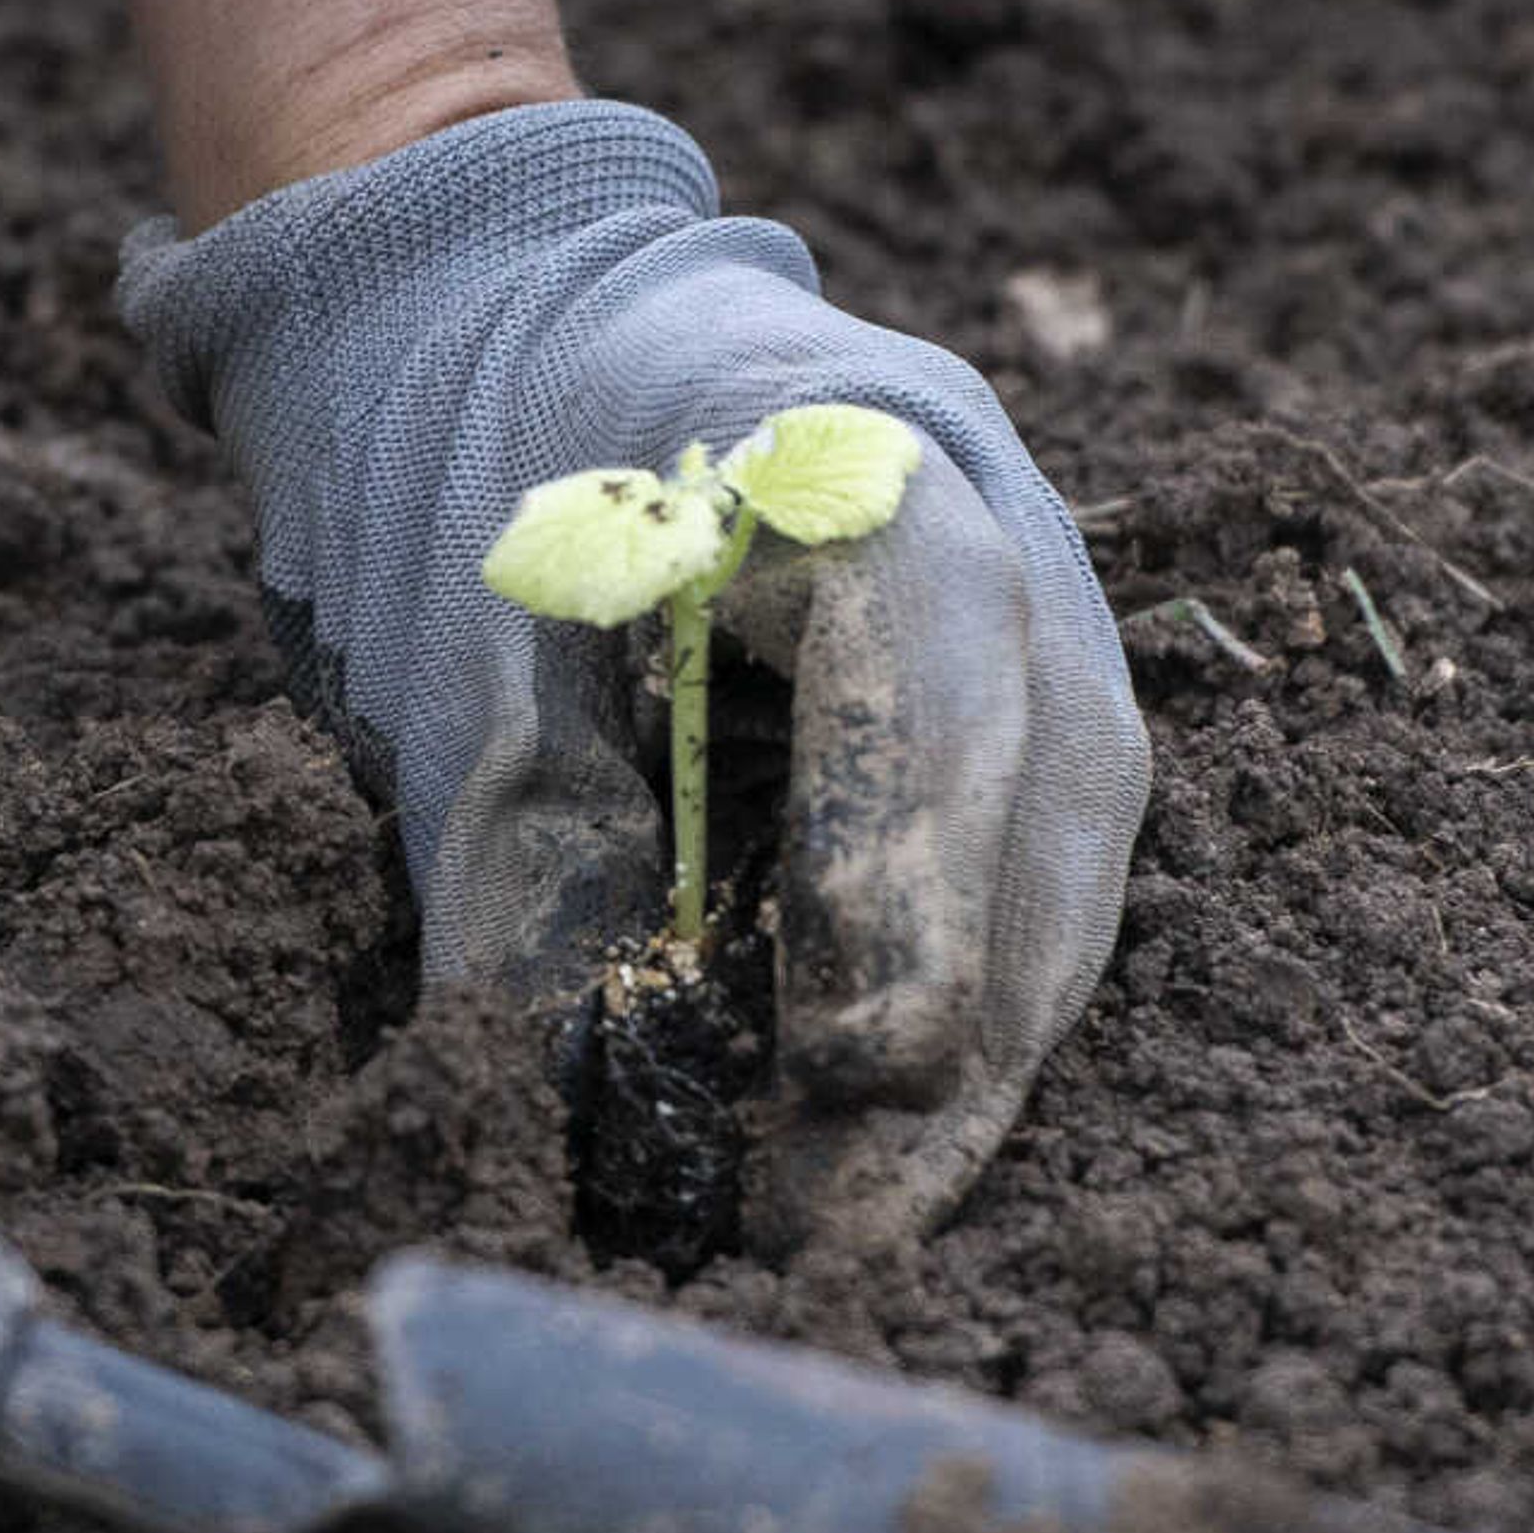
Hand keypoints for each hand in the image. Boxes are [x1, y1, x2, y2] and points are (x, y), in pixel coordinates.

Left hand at [119, 100, 1145, 1250]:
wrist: (486, 304)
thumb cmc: (458, 468)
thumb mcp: (462, 670)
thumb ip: (525, 884)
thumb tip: (578, 1143)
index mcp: (850, 445)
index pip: (936, 671)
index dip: (910, 874)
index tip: (856, 1066)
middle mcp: (996, 500)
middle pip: (1056, 784)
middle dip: (965, 1023)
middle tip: (848, 1229)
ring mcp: (1036, 572)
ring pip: (1075, 830)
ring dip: (987, 1033)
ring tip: (867, 1211)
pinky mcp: (1016, 658)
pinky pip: (1040, 834)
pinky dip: (975, 975)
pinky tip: (897, 1112)